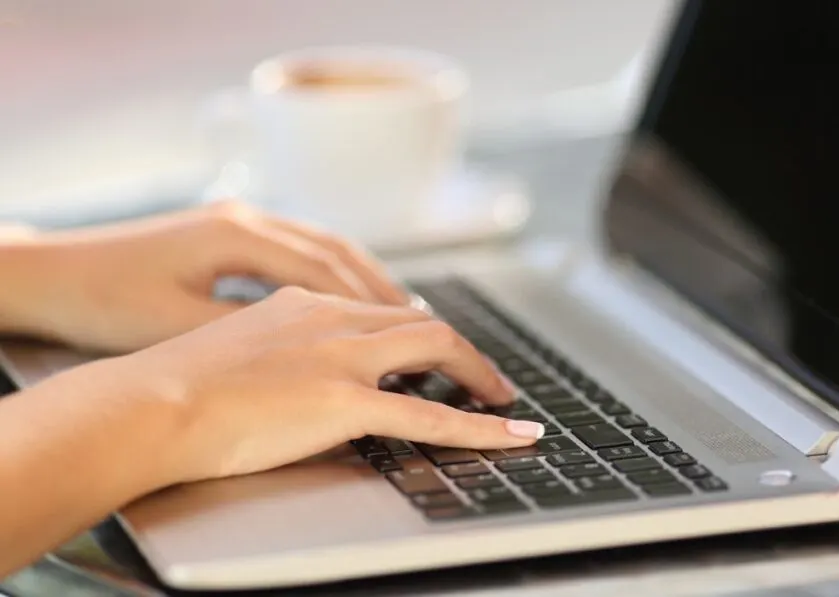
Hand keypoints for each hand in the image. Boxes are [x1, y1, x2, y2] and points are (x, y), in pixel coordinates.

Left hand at [0, 201, 407, 352]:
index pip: (336, 274)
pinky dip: (338, 279)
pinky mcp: (228, 235)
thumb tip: (322, 361)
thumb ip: (259, 337)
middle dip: (395, 298)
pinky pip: (303, 254)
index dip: (388, 313)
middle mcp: (249, 220)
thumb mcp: (185, 326)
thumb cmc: (102, 301)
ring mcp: (240, 222)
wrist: (47, 275)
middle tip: (442, 336)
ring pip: (328, 250)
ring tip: (410, 321)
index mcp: (241, 237)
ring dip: (372, 286)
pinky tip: (349, 305)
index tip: (432, 343)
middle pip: (343, 255)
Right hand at [88, 286, 541, 486]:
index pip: (379, 310)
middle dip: (460, 348)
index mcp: (302, 305)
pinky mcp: (343, 399)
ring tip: (501, 399)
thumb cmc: (172, 388)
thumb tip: (296, 377)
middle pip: (419, 320)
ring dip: (477, 373)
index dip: (415, 331)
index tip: (433, 350)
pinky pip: (429, 416)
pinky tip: (509, 435)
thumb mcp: (234, 350)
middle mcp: (330, 319)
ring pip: (436, 347)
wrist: (147, 403)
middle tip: (483, 376)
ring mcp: (341, 356)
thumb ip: (277, 353)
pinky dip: (479, 428)